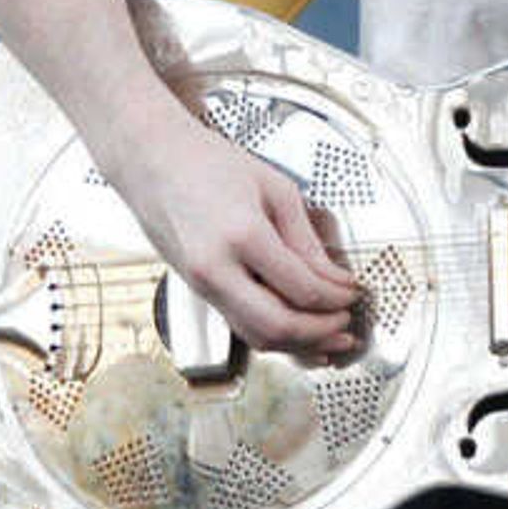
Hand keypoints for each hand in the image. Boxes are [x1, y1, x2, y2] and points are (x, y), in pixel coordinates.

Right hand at [113, 113, 364, 362]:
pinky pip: (240, 327)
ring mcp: (202, 285)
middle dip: (320, 332)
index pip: (302, 288)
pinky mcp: (199, 291)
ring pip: (257, 337)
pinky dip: (272, 338)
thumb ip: (307, 241)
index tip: (353, 292)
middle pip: (278, 326)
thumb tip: (334, 279)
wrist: (154, 161)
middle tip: (346, 325)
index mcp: (242, 235)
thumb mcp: (275, 190)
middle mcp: (216, 269)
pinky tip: (297, 337)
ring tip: (330, 339)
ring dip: (298, 346)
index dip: (336, 298)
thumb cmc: (209, 164)